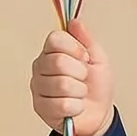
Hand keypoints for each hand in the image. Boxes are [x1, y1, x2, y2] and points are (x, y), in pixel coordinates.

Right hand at [29, 20, 115, 135]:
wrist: (98, 113)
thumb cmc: (96, 85)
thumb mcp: (98, 58)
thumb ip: (86, 39)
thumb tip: (75, 22)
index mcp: (52, 51)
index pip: (55, 39)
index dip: (75, 48)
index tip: (86, 58)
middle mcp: (40, 67)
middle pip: (58, 62)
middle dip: (80, 73)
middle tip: (83, 78)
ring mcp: (38, 87)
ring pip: (61, 85)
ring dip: (79, 91)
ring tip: (80, 93)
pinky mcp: (40, 108)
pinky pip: (62, 105)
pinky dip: (76, 107)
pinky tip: (75, 106)